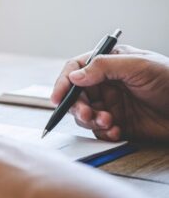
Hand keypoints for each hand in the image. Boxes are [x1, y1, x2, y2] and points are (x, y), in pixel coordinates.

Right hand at [51, 45, 168, 141]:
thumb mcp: (139, 66)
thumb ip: (104, 67)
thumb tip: (74, 76)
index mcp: (108, 64)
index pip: (76, 69)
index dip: (63, 82)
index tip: (58, 98)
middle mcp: (106, 84)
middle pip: (75, 94)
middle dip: (76, 106)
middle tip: (86, 114)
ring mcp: (111, 104)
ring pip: (84, 114)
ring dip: (90, 120)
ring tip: (108, 122)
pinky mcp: (119, 124)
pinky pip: (99, 131)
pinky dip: (104, 132)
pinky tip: (118, 130)